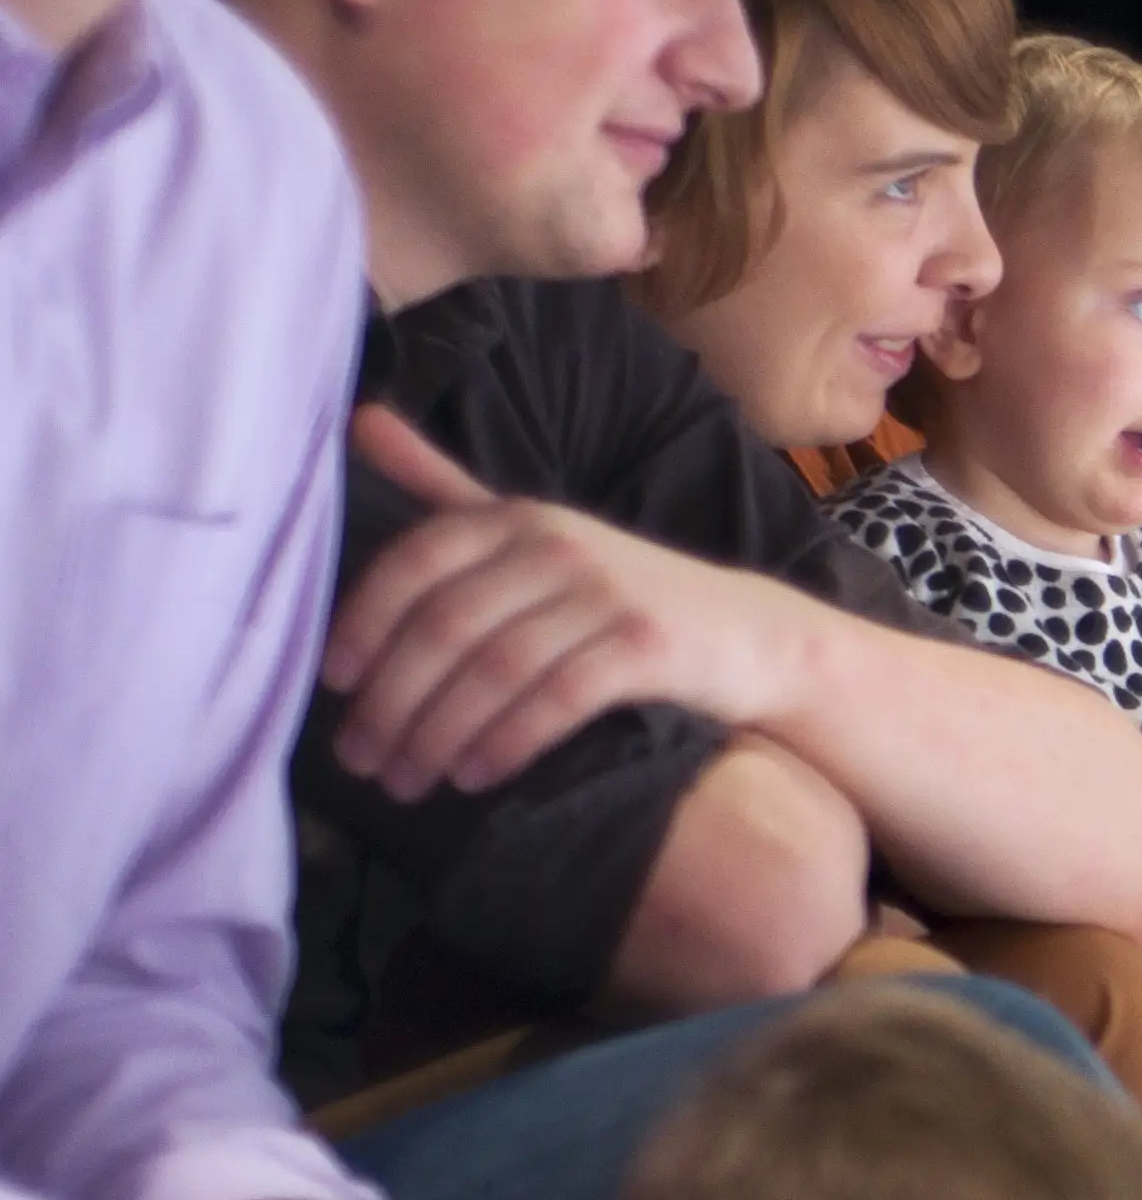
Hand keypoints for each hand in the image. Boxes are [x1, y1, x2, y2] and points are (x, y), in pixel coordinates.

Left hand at [325, 405, 816, 795]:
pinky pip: (557, 698)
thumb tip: (356, 416)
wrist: (749, 634)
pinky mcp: (647, 646)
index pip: (416, 563)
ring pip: (495, 669)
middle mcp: (556, 545)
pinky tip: (476, 776)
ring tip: (410, 782)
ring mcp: (605, 594)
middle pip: (447, 626)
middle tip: (362, 761)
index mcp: (515, 517)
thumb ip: (446, 485)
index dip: (364, 624)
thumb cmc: (621, 592)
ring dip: (440, 733)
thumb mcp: (532, 529)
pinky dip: (508, 741)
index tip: (334, 684)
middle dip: (393, 701)